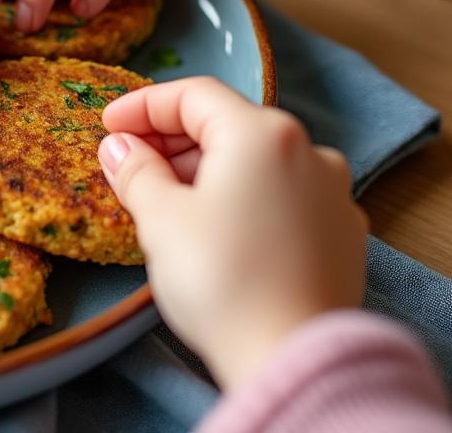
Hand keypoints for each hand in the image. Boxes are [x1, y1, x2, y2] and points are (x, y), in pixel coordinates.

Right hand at [98, 77, 367, 389]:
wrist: (292, 356)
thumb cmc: (222, 279)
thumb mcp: (161, 219)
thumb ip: (137, 171)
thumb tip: (121, 147)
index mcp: (262, 134)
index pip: (194, 96)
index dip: (143, 105)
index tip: (108, 124)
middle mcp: (309, 151)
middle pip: (230, 125)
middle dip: (175, 140)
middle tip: (131, 162)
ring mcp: (333, 193)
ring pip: (258, 162)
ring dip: (208, 170)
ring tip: (168, 200)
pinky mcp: (343, 233)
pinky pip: (283, 197)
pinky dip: (244, 198)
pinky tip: (217, 229)